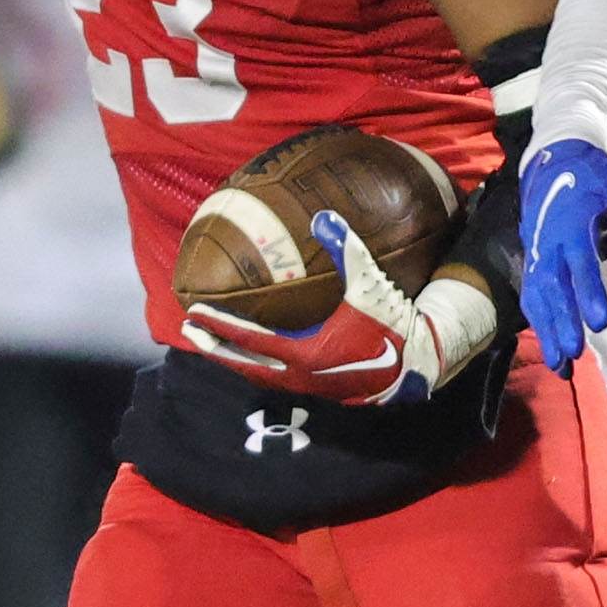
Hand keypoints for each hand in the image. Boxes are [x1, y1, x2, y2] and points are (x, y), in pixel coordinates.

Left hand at [183, 213, 492, 406]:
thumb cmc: (391, 323)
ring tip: (211, 343)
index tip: (194, 313)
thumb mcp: (369, 285)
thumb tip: (323, 216)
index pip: (250, 338)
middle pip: (244, 362)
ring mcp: (307, 387)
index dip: (220, 325)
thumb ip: (346, 249)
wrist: (419, 363)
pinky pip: (274, 380)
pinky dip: (254, 368)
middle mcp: (299, 375)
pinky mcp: (317, 390)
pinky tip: (250, 357)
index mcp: (305, 351)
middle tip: (187, 330)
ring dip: (232, 358)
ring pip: (258, 375)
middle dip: (214, 346)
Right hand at [519, 138, 606, 375]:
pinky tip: (550, 352)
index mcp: (571, 225)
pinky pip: (532, 298)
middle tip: (574, 354)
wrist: (549, 161)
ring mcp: (537, 255)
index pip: (581, 264)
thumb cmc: (588, 175)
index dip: (589, 293)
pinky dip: (540, 324)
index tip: (601, 323)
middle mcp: (549, 244)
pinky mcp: (532, 262)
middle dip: (563, 322)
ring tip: (560, 367)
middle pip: (555, 289)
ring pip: (539, 299)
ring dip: (548, 332)